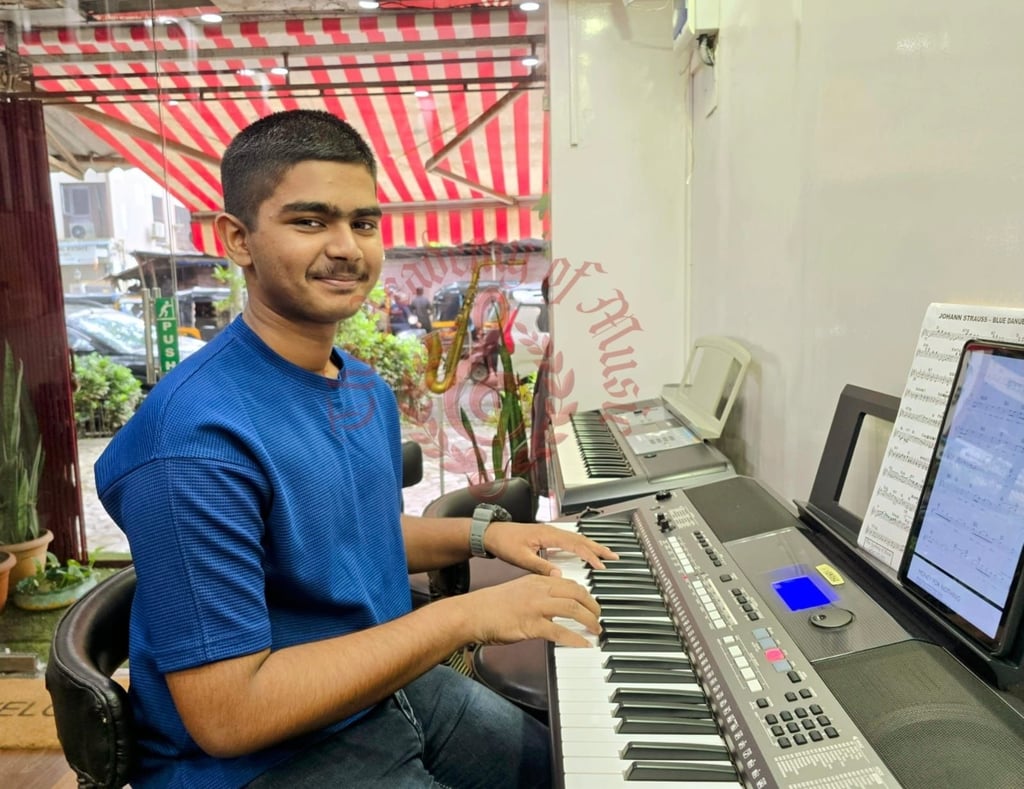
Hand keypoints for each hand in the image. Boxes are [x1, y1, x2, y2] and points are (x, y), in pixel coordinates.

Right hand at [460, 574, 601, 647]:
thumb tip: (554, 605)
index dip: (586, 594)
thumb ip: (538, 594)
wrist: (473, 613)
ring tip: (596, 630)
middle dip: (593, 606)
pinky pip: (559, 631)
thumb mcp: (519, 591)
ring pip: (572, 609)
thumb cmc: (492, 606)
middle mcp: (539, 590)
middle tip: (599, 617)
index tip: (592, 604)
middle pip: (576, 593)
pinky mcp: (530, 625)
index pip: (570, 583)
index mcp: (536, 581)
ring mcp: (535, 606)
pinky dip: (575, 638)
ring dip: (589, 620)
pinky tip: (583, 644)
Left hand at [483, 521, 618, 576]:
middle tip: (614, 556)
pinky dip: (582, 546)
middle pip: (581, 539)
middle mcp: (552, 532)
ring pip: (577, 538)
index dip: (590, 555)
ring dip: (592, 546)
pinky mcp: (547, 536)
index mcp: (548, 535)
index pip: (575, 545)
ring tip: (606, 554)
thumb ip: (540, 566)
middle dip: (599, 548)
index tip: (601, 565)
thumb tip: (558, 575)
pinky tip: (585, 552)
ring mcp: (550, 533)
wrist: (491, 533)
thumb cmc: (504, 542)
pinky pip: (570, 540)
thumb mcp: (520, 557)